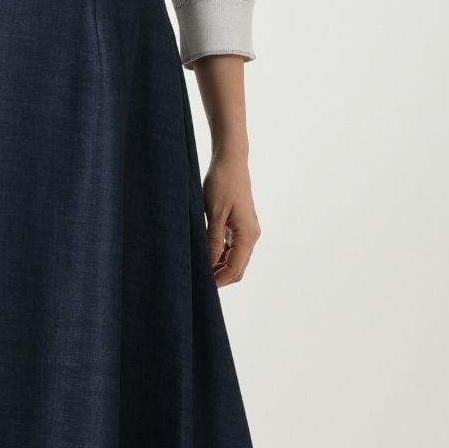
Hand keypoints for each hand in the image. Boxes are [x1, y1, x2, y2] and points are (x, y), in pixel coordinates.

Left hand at [202, 151, 260, 286]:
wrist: (230, 161)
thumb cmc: (222, 183)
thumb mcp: (214, 213)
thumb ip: (213, 241)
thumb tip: (209, 265)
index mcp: (247, 234)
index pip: (235, 268)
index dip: (219, 280)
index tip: (201, 286)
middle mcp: (251, 236)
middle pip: (238, 269)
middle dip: (220, 278)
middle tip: (198, 281)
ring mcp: (247, 232)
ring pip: (236, 261)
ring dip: (219, 269)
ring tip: (198, 270)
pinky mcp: (240, 227)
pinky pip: (233, 250)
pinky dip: (221, 258)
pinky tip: (205, 257)